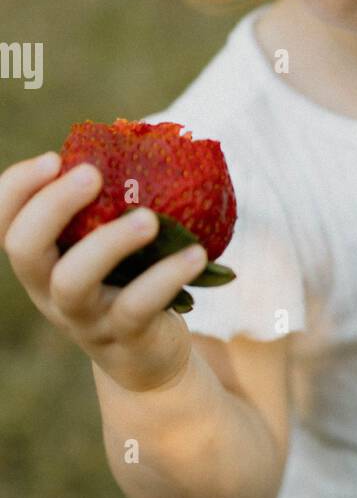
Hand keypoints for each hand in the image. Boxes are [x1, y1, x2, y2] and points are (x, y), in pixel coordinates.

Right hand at [0, 152, 207, 392]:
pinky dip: (167, 276)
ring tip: (149, 220)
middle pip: (25, 249)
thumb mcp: (107, 250)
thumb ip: (108, 209)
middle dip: (52, 206)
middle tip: (91, 174)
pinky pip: (138, 306)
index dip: (16, 187)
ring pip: (74, 281)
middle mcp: (49, 290)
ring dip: (109, 243)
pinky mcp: (124, 337)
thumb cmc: (127, 286)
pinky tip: (196, 254)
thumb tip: (141, 137)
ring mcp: (84, 318)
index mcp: (41, 261)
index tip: (54, 157)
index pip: (5, 222)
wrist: (148, 360)